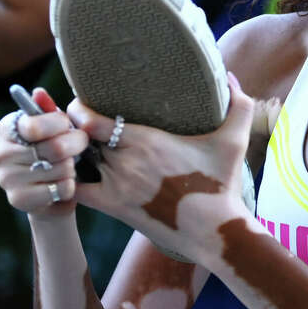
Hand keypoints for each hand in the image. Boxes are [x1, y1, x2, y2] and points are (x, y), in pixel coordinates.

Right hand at [0, 88, 90, 218]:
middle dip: (76, 145)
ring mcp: (6, 179)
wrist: (49, 192)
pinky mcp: (19, 199)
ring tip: (68, 165)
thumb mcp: (53, 127)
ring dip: (72, 166)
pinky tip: (65, 183)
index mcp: (7, 128)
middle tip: (80, 146)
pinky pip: (60, 189)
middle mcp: (1, 153)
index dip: (61, 125)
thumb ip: (48, 110)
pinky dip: (69, 186)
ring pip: (60, 168)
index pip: (35, 126)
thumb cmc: (53, 150)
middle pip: (54, 148)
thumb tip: (39, 92)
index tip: (69, 126)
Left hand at [70, 73, 255, 261]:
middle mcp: (125, 162)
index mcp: (145, 140)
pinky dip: (69, 182)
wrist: (214, 231)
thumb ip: (238, 105)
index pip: (91, 120)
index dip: (80, 110)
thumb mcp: (234, 141)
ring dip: (76, 152)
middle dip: (78, 128)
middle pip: (83, 138)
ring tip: (75, 143)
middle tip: (78, 121)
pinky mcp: (114, 208)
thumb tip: (231, 77)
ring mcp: (117, 187)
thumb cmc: (221, 185)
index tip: (82, 104)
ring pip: (80, 161)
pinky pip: (77, 192)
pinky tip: (72, 174)